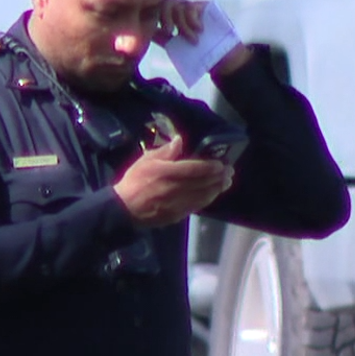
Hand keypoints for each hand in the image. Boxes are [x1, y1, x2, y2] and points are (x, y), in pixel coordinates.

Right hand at [113, 137, 234, 227]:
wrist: (124, 208)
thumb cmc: (135, 181)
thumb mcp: (146, 161)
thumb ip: (165, 151)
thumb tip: (180, 140)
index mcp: (167, 173)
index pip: (195, 169)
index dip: (211, 167)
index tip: (221, 163)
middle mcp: (175, 189)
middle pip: (203, 183)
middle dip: (218, 177)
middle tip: (229, 172)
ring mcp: (177, 203)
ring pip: (203, 196)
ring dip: (216, 189)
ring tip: (226, 182)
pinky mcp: (177, 214)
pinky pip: (197, 206)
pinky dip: (207, 199)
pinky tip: (212, 194)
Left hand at [152, 0, 252, 76]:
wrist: (222, 61)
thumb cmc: (199, 55)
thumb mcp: (177, 48)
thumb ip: (164, 39)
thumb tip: (147, 32)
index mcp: (173, 18)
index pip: (159, 8)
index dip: (155, 15)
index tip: (163, 31)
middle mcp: (183, 10)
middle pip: (167, 2)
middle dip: (165, 16)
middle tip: (169, 32)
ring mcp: (194, 7)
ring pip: (178, 5)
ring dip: (183, 24)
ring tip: (193, 40)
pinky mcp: (206, 7)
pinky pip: (191, 7)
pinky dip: (192, 19)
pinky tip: (199, 29)